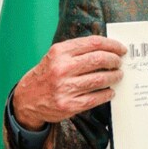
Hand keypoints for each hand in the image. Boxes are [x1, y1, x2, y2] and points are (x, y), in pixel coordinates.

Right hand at [12, 35, 126, 130]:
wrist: (26, 100)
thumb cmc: (46, 74)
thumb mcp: (55, 57)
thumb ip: (77, 51)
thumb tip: (108, 48)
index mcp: (59, 52)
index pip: (93, 43)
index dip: (112, 45)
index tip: (121, 49)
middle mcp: (61, 69)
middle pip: (99, 60)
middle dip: (114, 60)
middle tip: (119, 63)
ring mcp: (65, 88)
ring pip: (100, 79)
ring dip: (114, 77)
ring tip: (117, 75)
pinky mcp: (69, 105)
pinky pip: (96, 98)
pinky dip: (107, 94)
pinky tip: (110, 91)